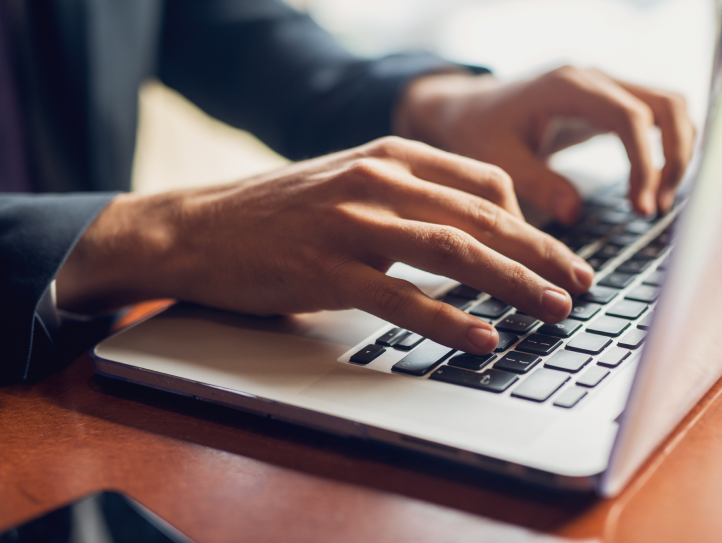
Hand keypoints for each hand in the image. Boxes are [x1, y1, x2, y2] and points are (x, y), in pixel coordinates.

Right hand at [56, 137, 593, 354]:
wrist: (198, 228)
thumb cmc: (278, 212)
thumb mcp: (347, 184)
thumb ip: (404, 197)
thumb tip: (463, 230)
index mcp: (389, 155)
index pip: (484, 183)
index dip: (530, 222)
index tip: (555, 254)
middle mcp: (376, 180)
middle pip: (481, 218)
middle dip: (540, 254)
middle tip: (581, 284)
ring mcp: (350, 223)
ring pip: (453, 252)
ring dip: (512, 284)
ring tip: (553, 310)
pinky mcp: (326, 270)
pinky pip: (401, 297)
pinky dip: (448, 321)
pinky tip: (482, 339)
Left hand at [395, 66, 695, 223]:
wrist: (469, 110)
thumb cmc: (477, 131)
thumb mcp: (497, 159)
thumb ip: (535, 182)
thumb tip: (574, 214)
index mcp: (565, 87)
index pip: (628, 116)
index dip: (644, 162)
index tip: (640, 205)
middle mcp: (592, 80)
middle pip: (664, 104)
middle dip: (673, 156)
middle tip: (656, 207)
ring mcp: (603, 88)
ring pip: (667, 107)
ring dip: (675, 152)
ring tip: (656, 202)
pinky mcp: (606, 104)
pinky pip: (654, 116)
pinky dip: (664, 147)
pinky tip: (650, 185)